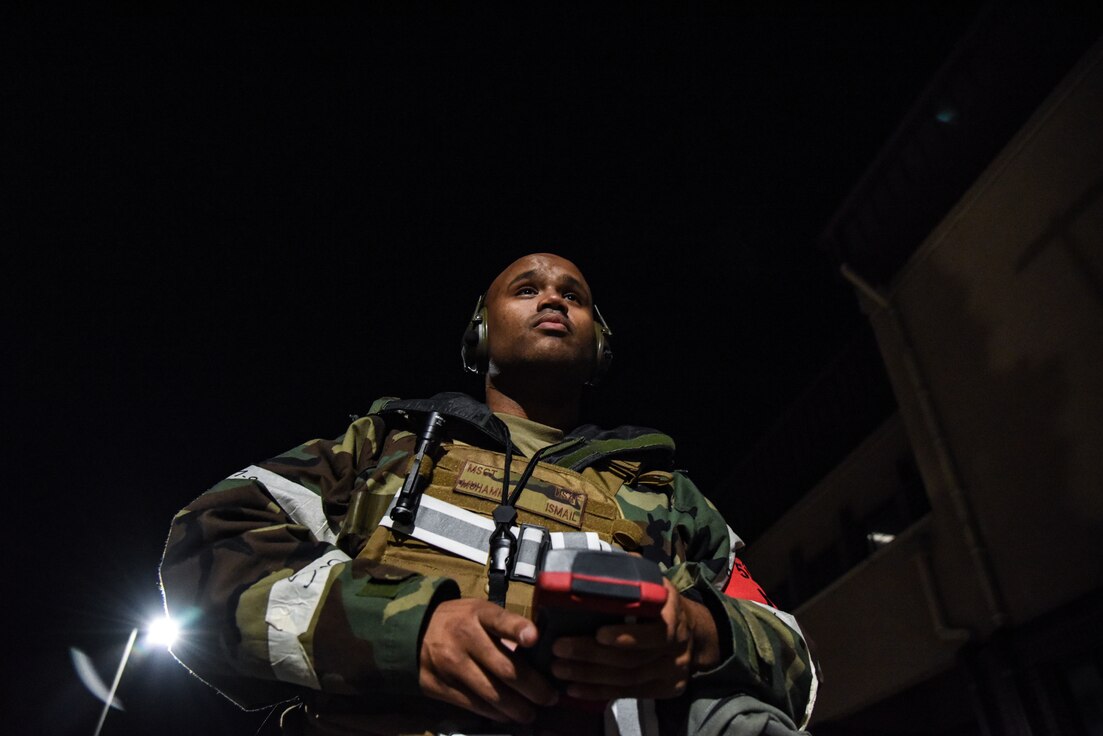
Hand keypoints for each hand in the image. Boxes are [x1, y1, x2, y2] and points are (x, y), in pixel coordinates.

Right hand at [419, 598, 558, 722]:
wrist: (415, 632)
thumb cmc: (460, 622)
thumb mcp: (480, 612)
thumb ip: (505, 629)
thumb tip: (539, 654)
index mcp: (478, 615)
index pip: (500, 621)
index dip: (518, 629)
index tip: (535, 638)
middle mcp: (464, 638)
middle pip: (505, 669)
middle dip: (534, 688)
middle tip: (550, 698)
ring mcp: (451, 664)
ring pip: (492, 694)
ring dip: (518, 709)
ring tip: (531, 713)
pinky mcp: (440, 687)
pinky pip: (475, 706)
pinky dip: (496, 714)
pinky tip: (508, 716)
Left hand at [549, 579, 720, 700]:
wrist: (693, 632)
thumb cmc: (660, 602)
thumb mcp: (653, 581)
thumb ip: (628, 573)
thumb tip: (590, 564)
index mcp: (674, 616)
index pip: (655, 633)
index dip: (627, 636)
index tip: (598, 633)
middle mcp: (677, 648)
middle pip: (633, 659)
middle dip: (592, 655)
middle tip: (560, 649)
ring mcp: (672, 673)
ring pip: (628, 680)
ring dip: (589, 676)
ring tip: (558, 669)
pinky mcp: (665, 690)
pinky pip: (629, 694)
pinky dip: (598, 692)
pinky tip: (574, 689)